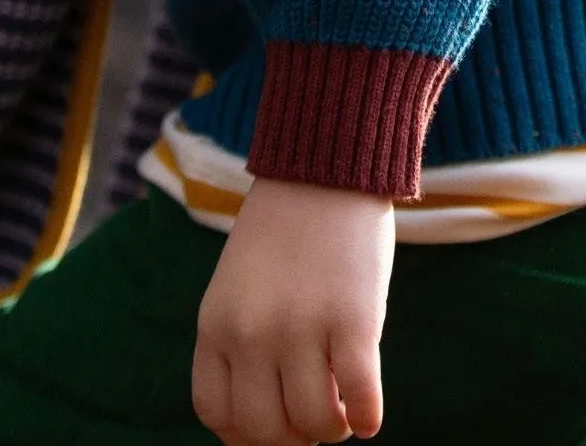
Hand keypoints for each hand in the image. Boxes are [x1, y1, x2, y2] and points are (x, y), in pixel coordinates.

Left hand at [193, 177, 394, 445]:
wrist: (326, 167)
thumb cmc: (286, 232)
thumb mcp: (238, 285)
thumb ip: (240, 343)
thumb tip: (263, 427)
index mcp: (216, 323)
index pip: (218, 414)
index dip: (248, 435)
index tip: (275, 425)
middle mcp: (252, 332)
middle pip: (265, 431)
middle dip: (294, 438)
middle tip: (315, 419)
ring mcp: (302, 327)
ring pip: (316, 422)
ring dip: (334, 429)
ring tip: (344, 412)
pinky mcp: (353, 320)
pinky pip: (360, 400)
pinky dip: (366, 417)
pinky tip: (368, 411)